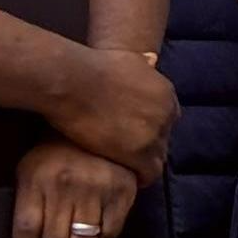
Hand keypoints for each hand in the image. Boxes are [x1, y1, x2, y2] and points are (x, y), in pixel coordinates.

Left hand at [8, 141, 138, 237]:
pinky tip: (91, 237)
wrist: (97, 119)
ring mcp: (97, 190)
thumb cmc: (55, 150)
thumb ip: (25, 201)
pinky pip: (109, 234)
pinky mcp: (122, 193)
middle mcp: (66, 187)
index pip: (27, 229)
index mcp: (36, 180)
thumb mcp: (29, 169)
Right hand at [50, 47, 174, 169]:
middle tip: (128, 154)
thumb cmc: (89, 65)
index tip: (135, 134)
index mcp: (165, 93)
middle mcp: (166, 113)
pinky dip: (140, 177)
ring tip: (126, 168)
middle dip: (148, 146)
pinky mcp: (140, 152)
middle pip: (163, 139)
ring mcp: (155, 133)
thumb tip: (152, 59)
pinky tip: (128, 179)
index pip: (167, 118)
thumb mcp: (126, 58)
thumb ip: (142, 64)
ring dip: (143, 163)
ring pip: (158, 158)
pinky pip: (149, 173)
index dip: (151, 128)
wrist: (70, 80)